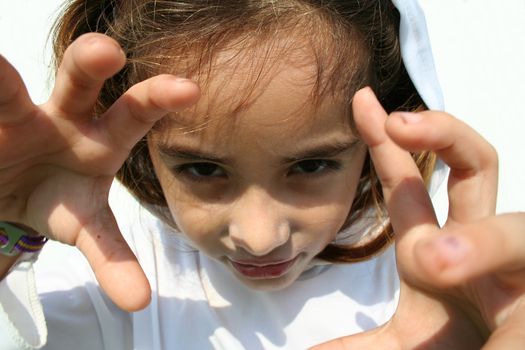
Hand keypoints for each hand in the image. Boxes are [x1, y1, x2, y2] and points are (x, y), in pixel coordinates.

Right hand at [0, 33, 199, 310]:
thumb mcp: (87, 226)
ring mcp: (18, 115)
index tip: (188, 88)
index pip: (135, 117)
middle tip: (107, 51)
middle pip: (81, 84)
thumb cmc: (62, 198)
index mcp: (104, 140)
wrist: (15, 186)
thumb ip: (113, 258)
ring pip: (10, 91)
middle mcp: (66, 117)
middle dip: (91, 64)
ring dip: (2, 78)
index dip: (159, 101)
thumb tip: (140, 303)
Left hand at [313, 88, 524, 348]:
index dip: (385, 141)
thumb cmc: (462, 346)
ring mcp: (521, 269)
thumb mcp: (408, 344)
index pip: (409, 183)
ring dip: (479, 245)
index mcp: (435, 248)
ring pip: (512, 233)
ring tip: (436, 262)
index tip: (360, 99)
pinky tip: (497, 340)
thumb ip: (358, 346)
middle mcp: (481, 244)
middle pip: (475, 164)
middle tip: (398, 122)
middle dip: (444, 133)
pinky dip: (512, 329)